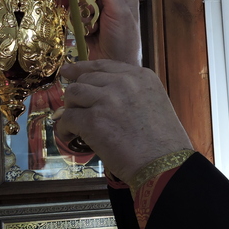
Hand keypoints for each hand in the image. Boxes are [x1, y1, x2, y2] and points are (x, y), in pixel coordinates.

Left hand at [54, 60, 192, 182]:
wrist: (164, 163)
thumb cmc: (163, 143)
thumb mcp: (154, 104)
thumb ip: (132, 94)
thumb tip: (103, 98)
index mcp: (141, 76)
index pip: (103, 65)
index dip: (82, 68)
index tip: (68, 72)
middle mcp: (123, 82)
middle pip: (86, 78)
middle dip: (77, 94)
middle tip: (75, 108)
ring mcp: (107, 99)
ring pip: (73, 94)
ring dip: (70, 108)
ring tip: (73, 123)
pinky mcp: (93, 120)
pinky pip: (68, 118)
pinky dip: (64, 128)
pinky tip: (69, 136)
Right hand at [78, 0, 140, 65]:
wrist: (115, 66)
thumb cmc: (123, 39)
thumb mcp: (118, 10)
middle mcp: (110, 2)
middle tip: (87, 7)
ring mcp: (98, 14)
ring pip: (79, 2)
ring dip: (83, 14)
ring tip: (93, 26)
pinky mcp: (87, 26)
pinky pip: (76, 16)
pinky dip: (80, 24)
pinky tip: (89, 33)